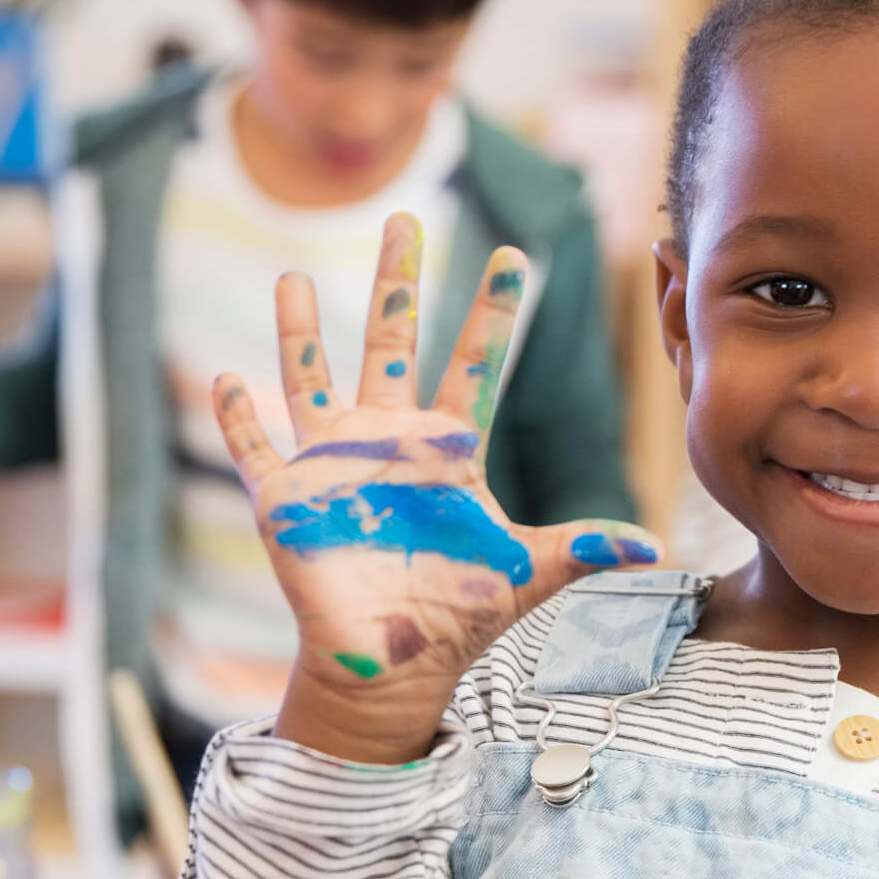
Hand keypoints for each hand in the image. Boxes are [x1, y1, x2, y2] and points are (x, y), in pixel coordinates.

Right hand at [219, 212, 661, 764]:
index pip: (475, 364)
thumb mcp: (528, 573)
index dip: (493, 312)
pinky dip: (237, 418)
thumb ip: (584, 548)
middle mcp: (390, 440)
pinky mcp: (287, 499)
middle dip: (396, 281)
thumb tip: (655, 546)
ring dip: (301, 331)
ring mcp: (334, 463)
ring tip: (293, 274)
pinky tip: (223, 379)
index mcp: (449, 448)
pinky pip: (253, 450)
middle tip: (405, 216)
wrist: (396, 662)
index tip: (514, 254)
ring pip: (312, 378)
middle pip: (392, 342)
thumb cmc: (460, 614)